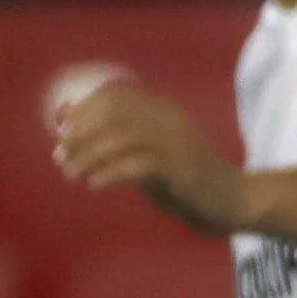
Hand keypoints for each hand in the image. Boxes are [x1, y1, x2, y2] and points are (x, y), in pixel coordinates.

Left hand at [54, 78, 251, 231]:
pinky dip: (108, 173)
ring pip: (119, 137)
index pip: (113, 96)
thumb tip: (61, 113)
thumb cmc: (185, 179)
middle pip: (113, 112)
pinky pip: (136, 165)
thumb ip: (108, 133)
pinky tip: (94, 184)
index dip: (82, 112)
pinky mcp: (181, 169)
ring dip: (87, 156)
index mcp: (163, 109)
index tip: (62, 136)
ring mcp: (177, 143)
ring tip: (72, 174)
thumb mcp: (143, 151)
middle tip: (61, 158)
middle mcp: (170, 119)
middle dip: (80, 134)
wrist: (235, 201)